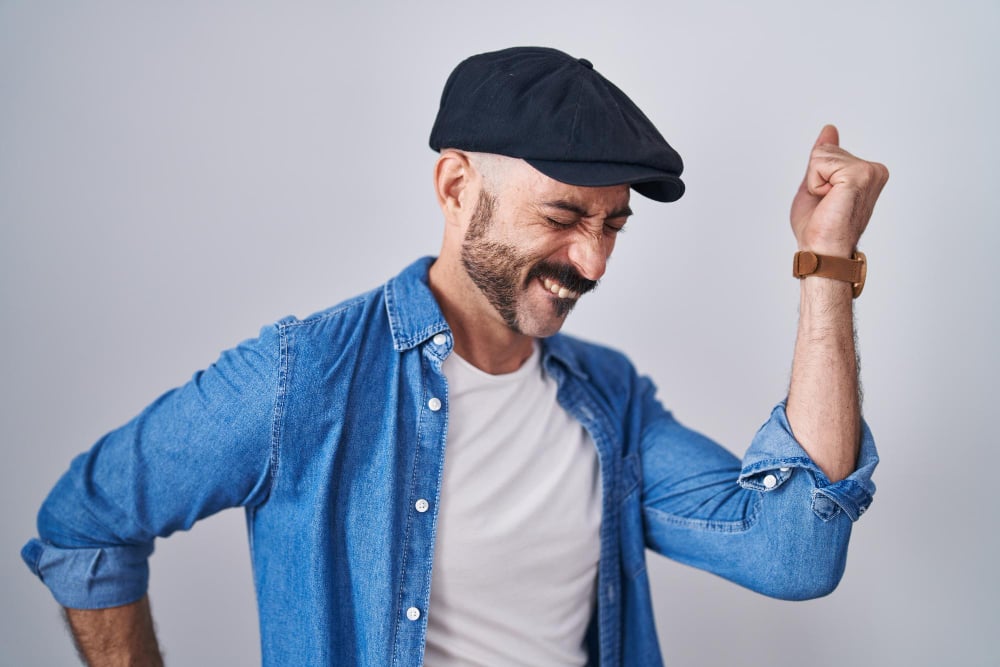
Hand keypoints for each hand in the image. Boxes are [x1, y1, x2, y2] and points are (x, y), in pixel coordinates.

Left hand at [790, 125, 888, 256]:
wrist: (822, 250)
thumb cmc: (820, 227)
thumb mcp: (817, 183)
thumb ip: (825, 157)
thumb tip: (830, 129)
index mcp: (868, 172)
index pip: (827, 151)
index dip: (816, 177)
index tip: (828, 200)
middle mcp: (874, 170)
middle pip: (824, 150)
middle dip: (815, 178)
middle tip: (826, 203)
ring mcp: (869, 171)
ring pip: (821, 155)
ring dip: (815, 183)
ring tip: (828, 203)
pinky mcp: (860, 174)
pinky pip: (820, 163)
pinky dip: (815, 184)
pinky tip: (829, 200)